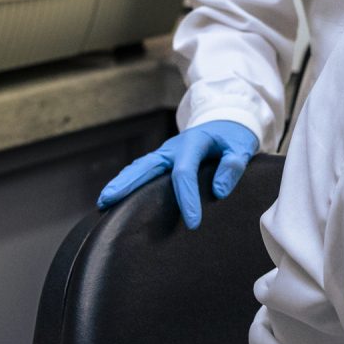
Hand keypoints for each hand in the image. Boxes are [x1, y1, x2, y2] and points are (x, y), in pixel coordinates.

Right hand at [96, 120, 258, 228]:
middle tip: (107, 201)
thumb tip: (218, 191)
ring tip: (102, 202)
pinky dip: (129, 181)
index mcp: (194, 143)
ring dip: (121, 183)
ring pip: (140, 168)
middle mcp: (174, 147)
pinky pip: (143, 170)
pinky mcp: (163, 159)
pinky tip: (116, 196)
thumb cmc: (234, 136)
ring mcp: (166, 153)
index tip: (192, 224)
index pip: (184, 173)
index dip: (187, 198)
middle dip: (127, 183)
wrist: (228, 120)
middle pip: (146, 166)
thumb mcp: (241, 147)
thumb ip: (233, 165)